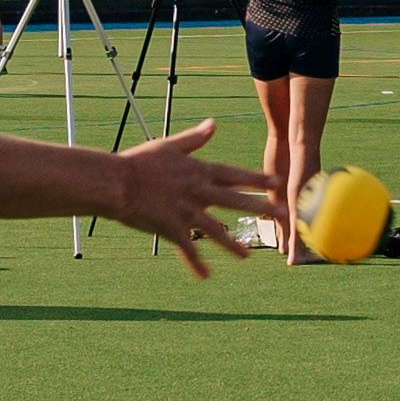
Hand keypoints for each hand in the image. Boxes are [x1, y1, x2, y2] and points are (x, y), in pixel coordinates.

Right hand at [107, 120, 273, 278]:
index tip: (277, 183)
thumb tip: (213, 124)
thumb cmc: (139, 162)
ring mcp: (187, 212)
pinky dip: (196, 264)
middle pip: (236, 202)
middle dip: (261, 208)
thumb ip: (194, 139)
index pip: (234, 175)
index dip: (256, 179)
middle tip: (283, 216)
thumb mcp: (169, 145)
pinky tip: (206, 276)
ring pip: (216, 231)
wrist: (117, 182)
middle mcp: (198, 192)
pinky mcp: (173, 229)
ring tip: (248, 256)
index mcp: (199, 171)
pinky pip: (188, 250)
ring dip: (232, 245)